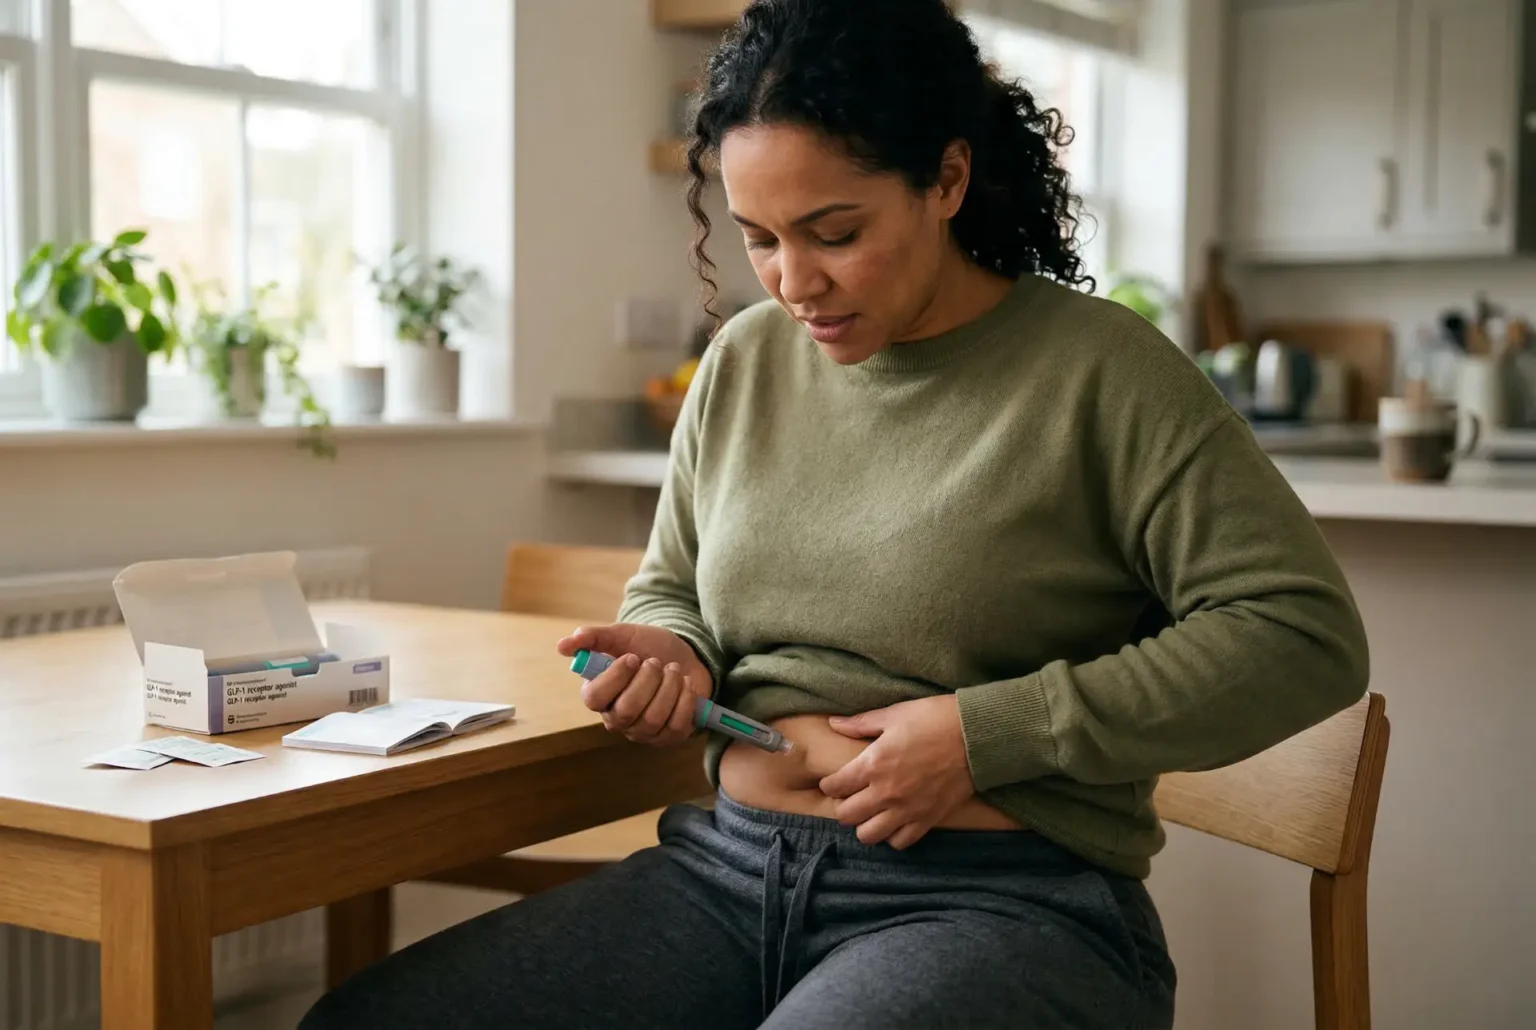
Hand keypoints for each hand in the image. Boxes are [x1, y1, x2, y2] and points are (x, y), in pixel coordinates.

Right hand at [555, 624, 712, 746]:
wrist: (684, 655)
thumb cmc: (647, 648)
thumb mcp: (621, 636)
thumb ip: (593, 638)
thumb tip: (561, 646)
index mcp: (599, 695)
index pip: (594, 698)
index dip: (615, 677)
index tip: (632, 657)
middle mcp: (618, 718)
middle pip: (627, 710)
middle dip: (647, 681)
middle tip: (655, 661)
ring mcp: (643, 731)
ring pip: (653, 718)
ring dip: (668, 686)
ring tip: (673, 669)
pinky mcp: (669, 736)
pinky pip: (676, 725)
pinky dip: (685, 699)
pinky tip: (685, 683)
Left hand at [818, 695, 974, 849]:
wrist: (976, 736)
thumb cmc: (934, 719)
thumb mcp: (894, 714)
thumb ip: (860, 724)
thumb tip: (833, 723)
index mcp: (873, 764)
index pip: (835, 786)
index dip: (829, 784)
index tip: (833, 781)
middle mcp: (885, 792)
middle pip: (846, 816)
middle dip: (842, 806)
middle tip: (850, 797)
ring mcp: (907, 810)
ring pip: (869, 835)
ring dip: (864, 824)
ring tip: (870, 812)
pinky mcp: (928, 820)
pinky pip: (900, 842)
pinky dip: (892, 835)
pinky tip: (894, 821)